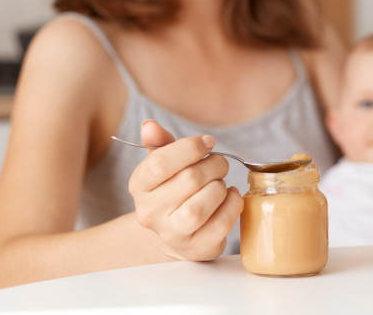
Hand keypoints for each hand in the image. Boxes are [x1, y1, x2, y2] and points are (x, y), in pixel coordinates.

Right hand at [128, 120, 243, 260]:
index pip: (160, 162)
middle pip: (189, 180)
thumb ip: (159, 143)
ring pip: (200, 207)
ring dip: (220, 187)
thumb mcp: (164, 163)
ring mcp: (172, 234)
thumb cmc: (174, 190)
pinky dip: (233, 205)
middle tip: (220, 163)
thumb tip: (149, 125)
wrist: (177, 232)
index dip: (190, 147)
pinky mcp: (196, 248)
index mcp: (139, 186)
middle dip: (213, 165)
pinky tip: (231, 197)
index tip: (208, 143)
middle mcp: (150, 213)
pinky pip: (220, 224)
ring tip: (221, 182)